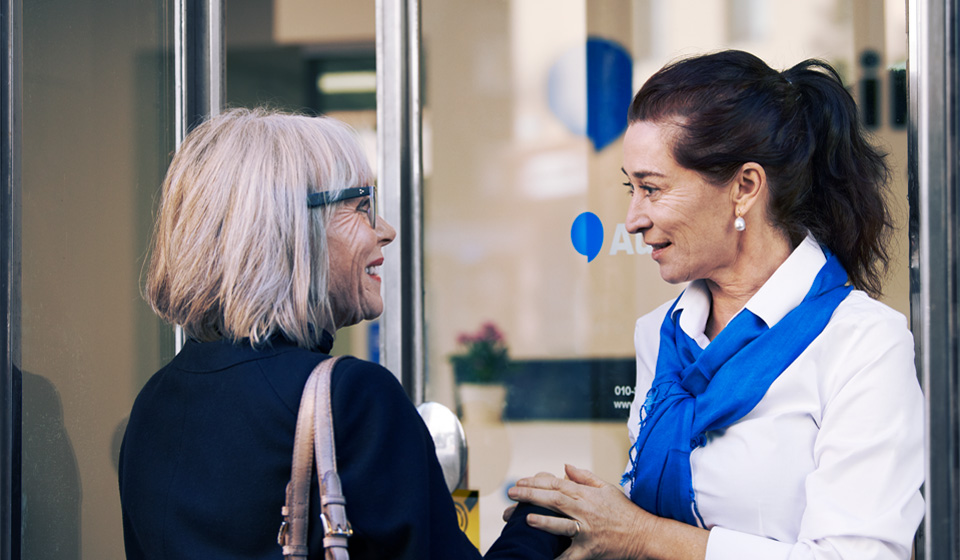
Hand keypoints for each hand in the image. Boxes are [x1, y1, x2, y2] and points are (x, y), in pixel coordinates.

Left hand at [507, 464, 651, 559]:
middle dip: (531, 495)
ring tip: (526, 518)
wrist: (644, 534)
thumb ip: (584, 476)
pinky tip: (542, 556)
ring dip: (544, 521)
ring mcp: (587, 530)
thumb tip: (565, 466)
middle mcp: (585, 510)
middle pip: (554, 500)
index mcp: (586, 495)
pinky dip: (558, 557)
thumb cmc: (624, 511)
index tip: (519, 482)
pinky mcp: (590, 549)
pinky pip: (571, 555)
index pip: (557, 484)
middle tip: (511, 494)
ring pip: (562, 524)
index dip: (536, 482)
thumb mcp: (606, 488)